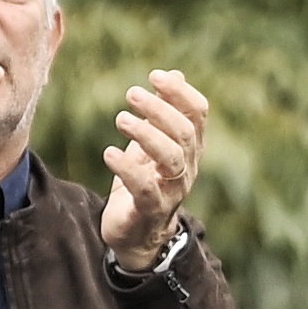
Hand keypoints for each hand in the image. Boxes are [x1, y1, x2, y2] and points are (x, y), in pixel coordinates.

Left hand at [102, 69, 205, 269]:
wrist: (137, 234)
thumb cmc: (145, 182)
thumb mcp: (153, 144)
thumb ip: (164, 112)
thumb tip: (175, 74)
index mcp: (190, 149)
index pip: (198, 115)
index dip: (180, 93)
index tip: (155, 76)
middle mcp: (186, 168)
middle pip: (184, 133)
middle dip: (159, 109)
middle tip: (131, 94)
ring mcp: (172, 191)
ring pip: (170, 158)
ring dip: (146, 134)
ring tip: (122, 118)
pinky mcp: (150, 210)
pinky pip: (145, 188)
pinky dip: (127, 168)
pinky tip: (110, 153)